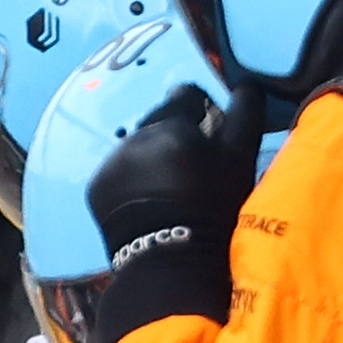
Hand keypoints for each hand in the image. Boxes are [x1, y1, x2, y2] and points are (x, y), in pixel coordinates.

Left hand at [82, 85, 256, 342]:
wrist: (169, 259)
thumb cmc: (214, 206)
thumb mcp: (240, 158)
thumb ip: (244, 114)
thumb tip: (246, 83)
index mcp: (169, 123)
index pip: (186, 95)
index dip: (202, 110)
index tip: (212, 134)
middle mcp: (133, 137)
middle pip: (158, 121)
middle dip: (175, 135)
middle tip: (192, 166)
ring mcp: (110, 163)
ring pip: (137, 148)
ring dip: (151, 157)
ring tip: (170, 187)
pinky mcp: (95, 188)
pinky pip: (117, 173)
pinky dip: (131, 180)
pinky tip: (148, 201)